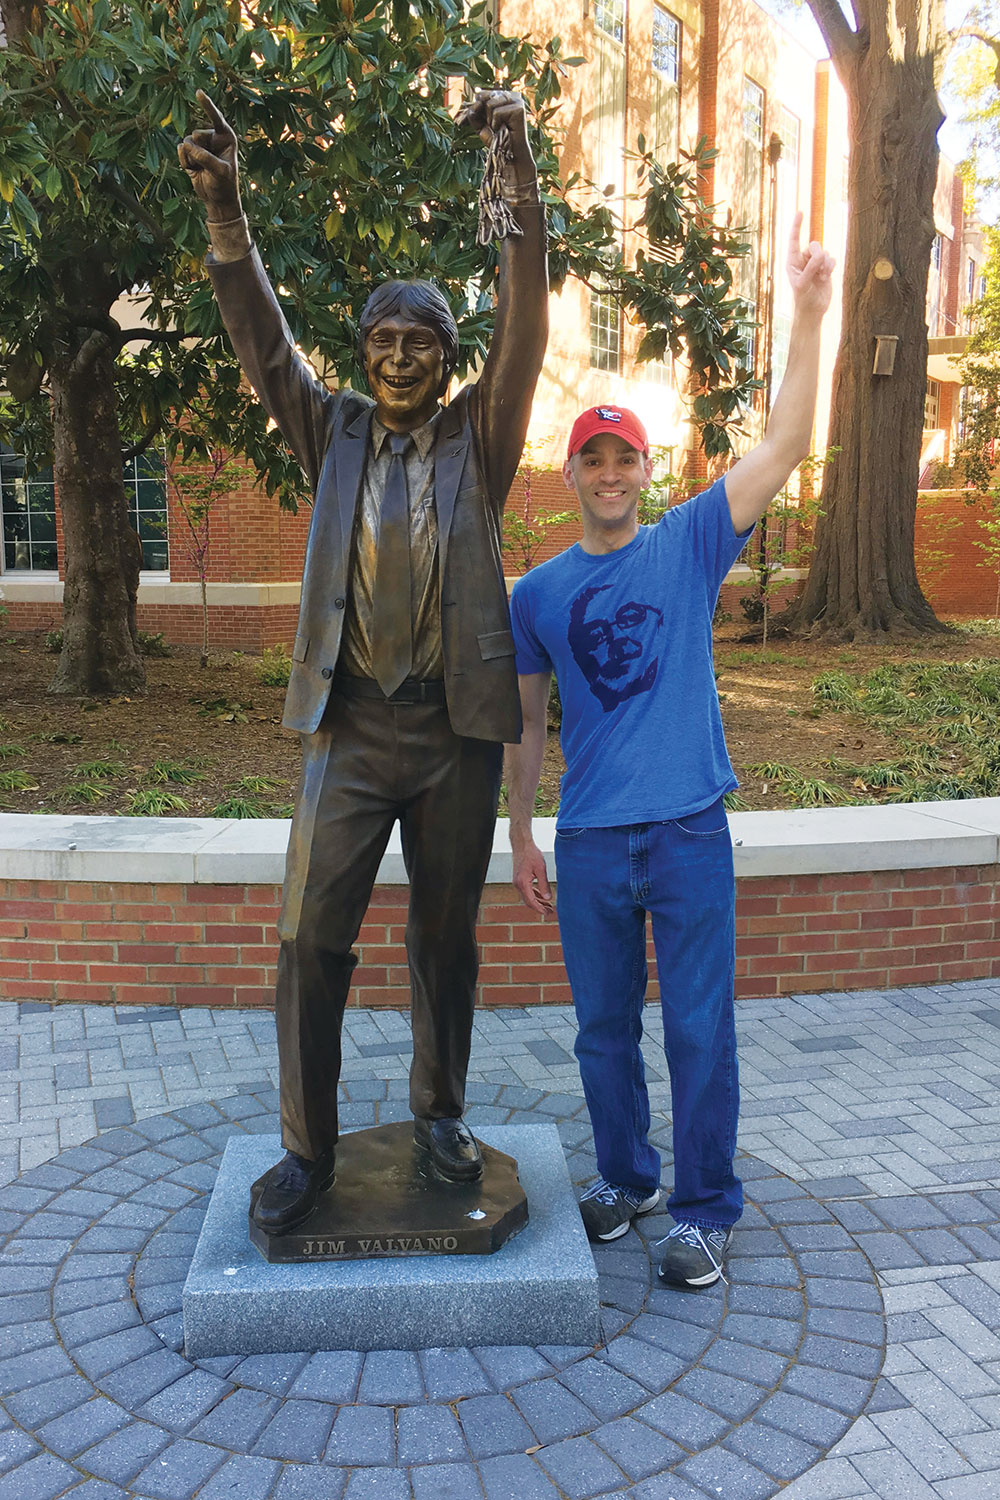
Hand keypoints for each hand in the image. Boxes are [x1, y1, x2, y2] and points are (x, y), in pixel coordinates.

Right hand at [177, 90, 240, 221]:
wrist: (217, 200)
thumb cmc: (225, 185)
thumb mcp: (220, 172)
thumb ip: (205, 157)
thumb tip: (186, 145)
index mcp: (226, 137)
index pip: (216, 118)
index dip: (207, 105)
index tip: (198, 92)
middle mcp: (213, 137)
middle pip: (196, 134)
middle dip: (199, 151)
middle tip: (208, 165)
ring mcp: (200, 145)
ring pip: (186, 143)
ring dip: (192, 159)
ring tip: (202, 169)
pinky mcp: (190, 153)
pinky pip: (181, 152)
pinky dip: (186, 163)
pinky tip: (194, 170)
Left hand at [457, 89, 534, 178]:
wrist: (508, 154)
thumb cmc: (496, 138)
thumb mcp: (479, 124)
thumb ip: (473, 112)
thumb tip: (477, 102)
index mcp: (501, 96)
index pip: (481, 94)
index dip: (478, 108)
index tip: (486, 121)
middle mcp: (510, 95)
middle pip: (484, 97)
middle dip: (484, 115)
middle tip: (494, 125)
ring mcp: (516, 100)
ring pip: (490, 104)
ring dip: (491, 120)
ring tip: (499, 127)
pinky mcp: (519, 108)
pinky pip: (497, 112)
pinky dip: (496, 124)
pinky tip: (503, 129)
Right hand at [512, 839, 553, 915]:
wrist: (522, 845)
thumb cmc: (531, 854)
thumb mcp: (541, 870)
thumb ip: (544, 885)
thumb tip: (548, 898)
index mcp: (523, 883)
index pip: (531, 901)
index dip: (539, 908)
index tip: (547, 913)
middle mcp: (518, 884)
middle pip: (528, 901)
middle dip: (539, 907)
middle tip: (551, 912)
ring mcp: (517, 882)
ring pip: (527, 897)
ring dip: (537, 902)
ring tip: (548, 906)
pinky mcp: (519, 879)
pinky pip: (527, 891)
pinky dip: (534, 895)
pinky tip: (542, 897)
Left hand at [787, 211, 834, 320]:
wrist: (813, 310)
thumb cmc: (803, 299)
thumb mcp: (803, 284)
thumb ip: (810, 268)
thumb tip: (820, 254)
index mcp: (792, 262)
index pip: (794, 240)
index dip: (797, 226)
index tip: (800, 212)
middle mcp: (803, 260)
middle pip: (815, 245)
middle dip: (819, 255)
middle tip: (819, 269)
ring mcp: (814, 263)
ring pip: (824, 252)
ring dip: (825, 264)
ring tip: (821, 277)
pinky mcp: (825, 268)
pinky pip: (831, 258)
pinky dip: (831, 267)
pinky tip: (826, 276)